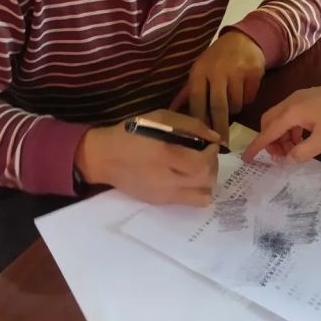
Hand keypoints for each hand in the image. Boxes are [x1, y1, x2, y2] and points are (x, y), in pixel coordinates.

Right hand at [76, 110, 219, 206]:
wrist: (104, 157)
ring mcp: (162, 194)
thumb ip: (191, 126)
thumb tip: (216, 138)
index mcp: (164, 154)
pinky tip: (188, 178)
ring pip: (201, 197)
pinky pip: (188, 202)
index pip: (202, 163)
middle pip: (204, 181)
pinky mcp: (159, 202)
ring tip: (200, 169)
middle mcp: (165, 178)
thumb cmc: (132, 133)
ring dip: (207, 182)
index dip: (212, 154)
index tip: (210, 145)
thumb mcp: (160, 118)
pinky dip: (195, 190)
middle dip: (213, 167)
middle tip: (206, 156)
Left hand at [172, 31, 265, 143]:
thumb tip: (171, 111)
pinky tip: (244, 88)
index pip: (197, 101)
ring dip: (235, 108)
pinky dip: (246, 99)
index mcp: (199, 71)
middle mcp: (217, 71)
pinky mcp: (254, 73)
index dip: (199, 121)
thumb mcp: (199, 70)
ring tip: (232, 97)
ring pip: (236, 104)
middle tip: (223, 143)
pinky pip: (249, 97)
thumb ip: (187, 92)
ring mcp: (237, 71)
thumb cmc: (216, 59)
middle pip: (219, 106)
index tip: (201, 138)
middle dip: (220, 127)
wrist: (243, 39)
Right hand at [243, 72, 320, 162]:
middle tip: (280, 156)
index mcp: (290, 113)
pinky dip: (290, 129)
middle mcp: (289, 103)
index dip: (256, 147)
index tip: (246, 158)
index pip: (267, 133)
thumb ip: (303, 152)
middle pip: (268, 122)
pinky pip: (290, 115)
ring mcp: (298, 98)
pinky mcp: (306, 98)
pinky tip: (303, 138)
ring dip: (281, 136)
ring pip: (279, 119)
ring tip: (294, 150)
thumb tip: (289, 158)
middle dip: (269, 140)